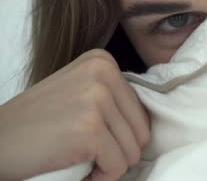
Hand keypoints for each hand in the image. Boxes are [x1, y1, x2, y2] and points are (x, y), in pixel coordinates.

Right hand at [0, 49, 149, 180]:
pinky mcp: (90, 129)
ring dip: (108, 165)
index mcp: (102, 60)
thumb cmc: (35, 124)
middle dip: (118, 150)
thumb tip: (148, 118)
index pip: (140, 109)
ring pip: (133, 150)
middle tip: (85, 151)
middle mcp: (103, 72)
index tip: (89, 135)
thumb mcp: (78, 91)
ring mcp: (97, 99)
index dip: (119, 133)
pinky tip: (76, 170)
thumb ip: (111, 96)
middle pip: (141, 130)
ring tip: (78, 158)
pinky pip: (118, 166)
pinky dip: (101, 178)